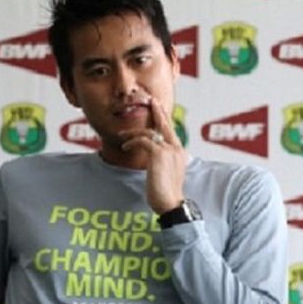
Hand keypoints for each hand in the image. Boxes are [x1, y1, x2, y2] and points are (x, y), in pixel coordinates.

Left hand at [120, 97, 186, 213]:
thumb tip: (152, 156)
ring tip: (122, 136)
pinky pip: (142, 140)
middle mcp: (176, 148)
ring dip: (132, 133)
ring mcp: (169, 149)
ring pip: (148, 132)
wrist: (170, 203)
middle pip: (165, 124)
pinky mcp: (159, 153)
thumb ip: (162, 161)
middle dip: (157, 111)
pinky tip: (125, 147)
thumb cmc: (166, 192)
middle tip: (151, 100)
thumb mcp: (166, 173)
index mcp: (179, 152)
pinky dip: (131, 142)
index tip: (158, 108)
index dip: (164, 118)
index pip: (170, 131)